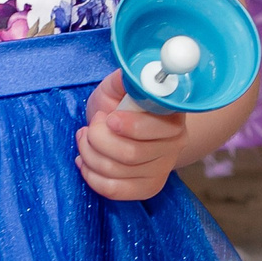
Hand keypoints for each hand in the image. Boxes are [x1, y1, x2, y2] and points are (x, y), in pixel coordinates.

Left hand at [76, 71, 186, 199]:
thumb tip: (128, 71)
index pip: (156, 128)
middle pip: (131, 154)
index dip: (130, 126)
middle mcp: (176, 144)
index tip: (109, 118)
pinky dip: (92, 177)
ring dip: (89, 155)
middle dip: (98, 140)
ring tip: (85, 141)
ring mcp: (163, 168)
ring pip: (117, 171)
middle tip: (90, 128)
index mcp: (173, 116)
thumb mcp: (119, 88)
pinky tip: (86, 162)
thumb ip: (124, 79)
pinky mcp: (149, 187)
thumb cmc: (120, 106)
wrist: (126, 131)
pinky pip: (114, 190)